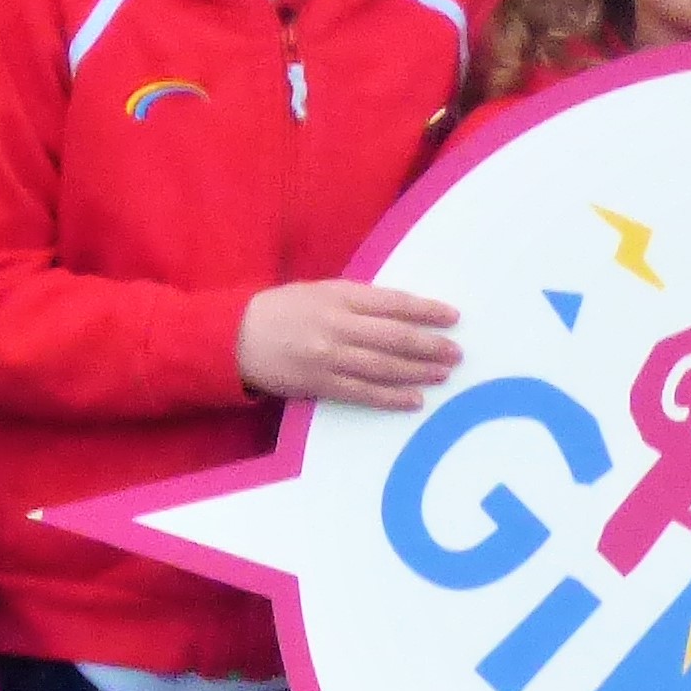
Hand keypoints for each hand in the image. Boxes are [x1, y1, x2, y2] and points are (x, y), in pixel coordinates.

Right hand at [238, 280, 462, 409]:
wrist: (235, 337)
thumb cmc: (281, 310)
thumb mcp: (318, 292)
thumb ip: (357, 300)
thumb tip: (402, 312)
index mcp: (337, 296)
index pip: (393, 303)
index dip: (426, 311)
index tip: (452, 316)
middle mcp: (336, 326)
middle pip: (394, 337)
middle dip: (429, 345)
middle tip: (456, 352)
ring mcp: (328, 357)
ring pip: (384, 367)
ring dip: (418, 371)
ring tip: (443, 373)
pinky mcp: (320, 384)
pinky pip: (363, 393)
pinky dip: (391, 397)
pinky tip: (414, 399)